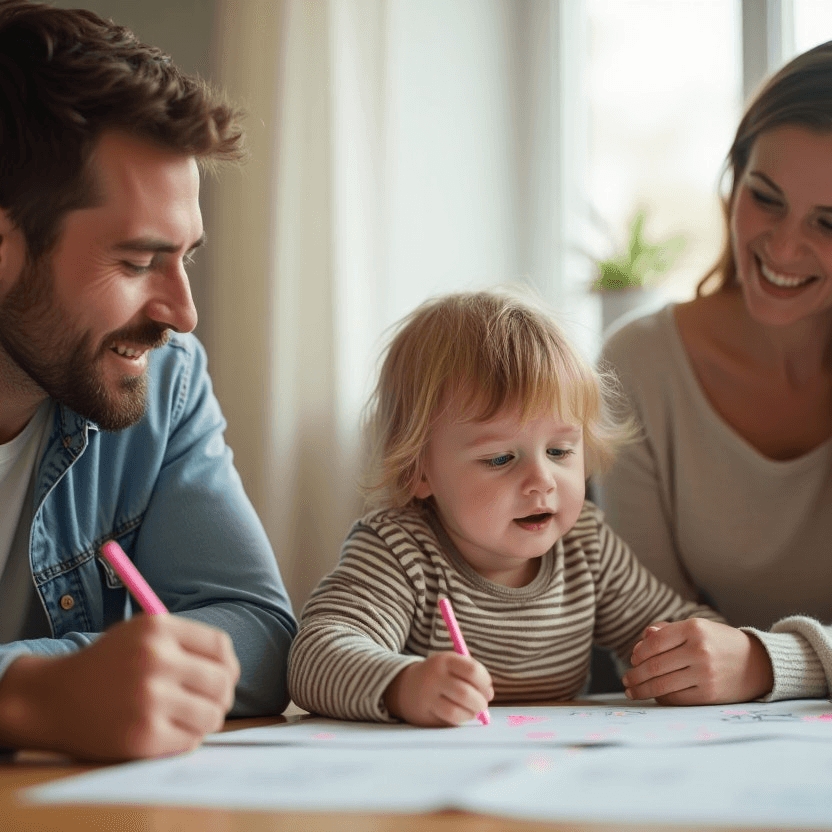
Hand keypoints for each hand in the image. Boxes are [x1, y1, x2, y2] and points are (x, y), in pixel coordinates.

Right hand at [0, 615, 239, 760]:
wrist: (53, 698)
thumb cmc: (107, 664)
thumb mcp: (141, 633)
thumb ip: (186, 642)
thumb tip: (232, 669)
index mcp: (158, 629)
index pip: (220, 647)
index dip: (228, 664)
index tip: (224, 675)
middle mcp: (155, 660)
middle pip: (222, 681)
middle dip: (221, 694)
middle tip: (209, 701)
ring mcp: (149, 700)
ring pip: (212, 715)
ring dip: (206, 719)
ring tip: (188, 717)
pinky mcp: (142, 737)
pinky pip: (191, 740)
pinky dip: (186, 738)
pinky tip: (167, 730)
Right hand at [383, 652, 492, 725]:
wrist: (405, 686)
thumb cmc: (438, 675)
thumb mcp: (450, 664)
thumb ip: (471, 673)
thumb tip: (488, 693)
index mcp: (444, 660)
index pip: (472, 670)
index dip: (485, 682)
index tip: (488, 689)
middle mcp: (434, 677)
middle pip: (465, 693)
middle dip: (480, 702)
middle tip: (482, 704)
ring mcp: (427, 697)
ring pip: (456, 711)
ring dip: (471, 713)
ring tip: (473, 711)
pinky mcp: (424, 715)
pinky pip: (448, 721)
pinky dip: (460, 719)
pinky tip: (461, 714)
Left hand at [622, 618, 773, 704]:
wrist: (758, 663)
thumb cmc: (718, 643)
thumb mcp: (696, 628)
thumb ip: (667, 631)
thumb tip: (641, 641)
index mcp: (694, 629)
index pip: (654, 642)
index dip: (639, 653)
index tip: (632, 660)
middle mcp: (699, 650)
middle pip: (655, 666)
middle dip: (635, 675)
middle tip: (626, 680)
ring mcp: (705, 674)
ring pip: (662, 685)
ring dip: (642, 690)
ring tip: (632, 691)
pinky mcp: (710, 695)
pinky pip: (677, 699)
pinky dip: (662, 698)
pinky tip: (655, 697)